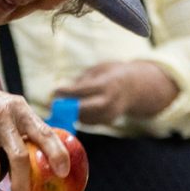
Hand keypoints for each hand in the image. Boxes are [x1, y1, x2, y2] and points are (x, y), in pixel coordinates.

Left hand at [56, 61, 177, 127]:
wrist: (136, 88)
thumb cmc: (113, 74)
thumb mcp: (99, 69)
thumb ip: (83, 79)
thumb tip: (65, 90)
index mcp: (109, 84)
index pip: (85, 90)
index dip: (68, 92)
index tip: (54, 91)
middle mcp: (110, 101)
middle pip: (85, 109)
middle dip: (67, 108)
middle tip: (53, 104)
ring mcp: (110, 114)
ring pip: (85, 117)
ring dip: (69, 113)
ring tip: (58, 106)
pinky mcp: (107, 121)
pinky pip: (88, 121)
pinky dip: (77, 116)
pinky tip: (70, 110)